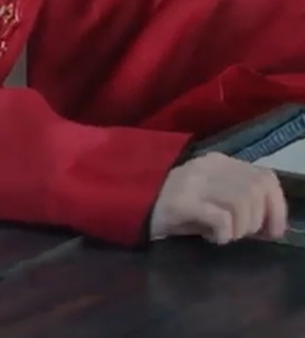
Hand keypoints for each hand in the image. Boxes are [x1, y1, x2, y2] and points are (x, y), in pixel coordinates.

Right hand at [149, 151, 288, 243]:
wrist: (125, 209)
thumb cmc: (172, 210)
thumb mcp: (209, 196)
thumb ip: (237, 198)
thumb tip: (270, 221)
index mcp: (216, 162)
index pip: (264, 177)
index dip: (277, 206)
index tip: (272, 230)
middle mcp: (205, 166)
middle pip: (256, 189)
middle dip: (258, 219)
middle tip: (243, 235)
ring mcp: (191, 183)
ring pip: (242, 202)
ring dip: (241, 227)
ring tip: (227, 236)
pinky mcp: (179, 202)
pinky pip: (221, 218)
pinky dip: (226, 233)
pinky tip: (214, 239)